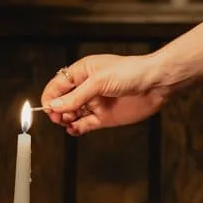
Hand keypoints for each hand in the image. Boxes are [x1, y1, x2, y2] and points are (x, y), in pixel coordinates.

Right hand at [39, 52, 172, 135]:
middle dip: (57, 110)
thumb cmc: (130, 72)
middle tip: (58, 117)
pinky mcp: (104, 117)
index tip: (47, 108)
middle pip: (62, 101)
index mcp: (82, 72)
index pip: (58, 85)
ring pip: (72, 114)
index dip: (50, 96)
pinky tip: (74, 129)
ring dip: (66, 119)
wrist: (155, 84)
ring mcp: (95, 103)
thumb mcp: (99, 81)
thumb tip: (54, 106)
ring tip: (67, 122)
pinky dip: (77, 128)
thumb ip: (76, 96)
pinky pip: (85, 125)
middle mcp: (86, 88)